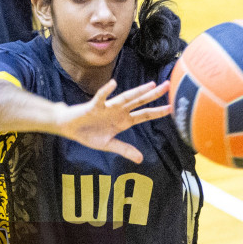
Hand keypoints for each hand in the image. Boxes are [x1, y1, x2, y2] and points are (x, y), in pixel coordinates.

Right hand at [54, 80, 170, 163]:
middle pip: (139, 102)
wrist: (70, 128)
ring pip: (125, 98)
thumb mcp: (109, 145)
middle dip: (153, 95)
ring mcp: (108, 107)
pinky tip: (113, 84)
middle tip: (167, 85)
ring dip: (138, 92)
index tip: (171, 107)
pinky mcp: (94, 106)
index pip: (144, 115)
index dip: (157, 112)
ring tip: (151, 86)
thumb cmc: (89, 133)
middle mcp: (119, 111)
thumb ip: (125, 150)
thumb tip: (140, 159)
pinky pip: (101, 98)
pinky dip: (106, 91)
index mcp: (123, 120)